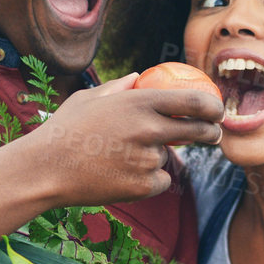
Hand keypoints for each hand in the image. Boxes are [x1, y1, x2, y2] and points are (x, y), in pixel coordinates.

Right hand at [15, 72, 222, 204]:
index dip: (213, 106)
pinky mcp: (143, 186)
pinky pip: (158, 180)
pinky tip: (119, 175)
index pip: (193, 101)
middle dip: (211, 133)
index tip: (218, 110)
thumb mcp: (89, 99)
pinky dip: (147, 180)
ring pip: (168, 158)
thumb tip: (138, 77)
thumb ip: (118, 88)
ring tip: (119, 158)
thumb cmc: (64, 131)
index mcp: (138, 102)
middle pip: (198, 131)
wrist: (45, 170)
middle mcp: (148, 129)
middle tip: (212, 135)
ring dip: (156, 157)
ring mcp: (147, 159)